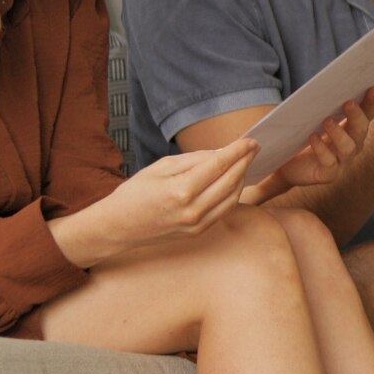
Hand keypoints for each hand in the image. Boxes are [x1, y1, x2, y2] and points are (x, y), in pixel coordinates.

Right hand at [101, 137, 257, 247]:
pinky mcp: (198, 232)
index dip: (237, 151)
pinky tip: (235, 181)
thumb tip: (221, 153)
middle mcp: (192, 210)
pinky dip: (234, 194)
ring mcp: (197, 224)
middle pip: (230, 181)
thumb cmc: (136, 192)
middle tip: (254, 148)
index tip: (250, 140)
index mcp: (181, 190)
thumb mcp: (161, 167)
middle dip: (245, 162)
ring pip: (232, 198)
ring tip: (246, 162)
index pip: (219, 165)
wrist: (120, 226)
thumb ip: (193, 160)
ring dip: (242, 178)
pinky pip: (224, 210)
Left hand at [271, 90, 373, 188]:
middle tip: (348, 103)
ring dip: (339, 133)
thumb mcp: (308, 116)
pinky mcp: (328, 174)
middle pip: (361, 130)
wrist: (283, 162)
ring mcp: (341, 161)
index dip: (371, 102)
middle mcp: (351, 144)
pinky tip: (313, 137)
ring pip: (349, 148)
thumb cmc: (298, 134)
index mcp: (351, 128)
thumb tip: (321, 86)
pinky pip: (330, 163)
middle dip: (357, 116)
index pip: (367, 114)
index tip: (370, 87)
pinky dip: (322, 149)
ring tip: (326, 121)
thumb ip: (318, 103)